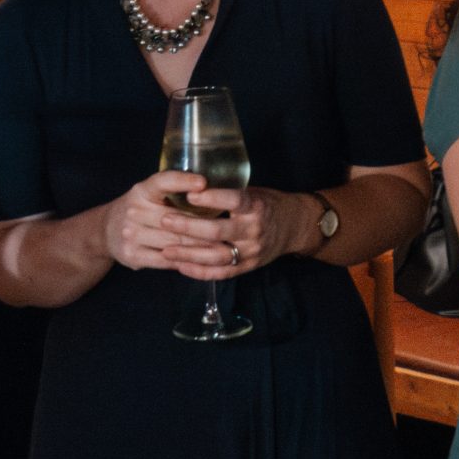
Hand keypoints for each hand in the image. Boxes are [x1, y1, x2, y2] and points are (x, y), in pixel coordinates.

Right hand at [102, 171, 228, 272]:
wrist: (105, 231)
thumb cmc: (140, 209)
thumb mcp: (149, 194)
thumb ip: (172, 193)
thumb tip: (212, 194)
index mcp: (142, 190)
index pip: (162, 182)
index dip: (183, 181)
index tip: (203, 182)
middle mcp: (134, 210)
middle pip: (177, 219)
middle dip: (205, 227)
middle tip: (230, 230)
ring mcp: (131, 234)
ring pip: (174, 242)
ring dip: (200, 247)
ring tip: (223, 249)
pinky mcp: (132, 255)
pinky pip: (165, 260)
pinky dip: (185, 261)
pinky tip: (201, 261)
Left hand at [162, 186, 305, 280]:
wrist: (294, 226)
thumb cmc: (266, 204)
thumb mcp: (253, 192)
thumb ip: (227, 194)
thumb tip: (191, 185)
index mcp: (256, 206)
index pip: (233, 201)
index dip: (212, 197)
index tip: (189, 193)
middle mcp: (254, 230)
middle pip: (218, 231)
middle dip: (189, 227)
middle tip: (165, 220)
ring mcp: (251, 252)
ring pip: (216, 256)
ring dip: (189, 254)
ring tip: (166, 250)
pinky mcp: (248, 267)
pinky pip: (221, 273)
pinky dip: (200, 272)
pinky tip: (181, 267)